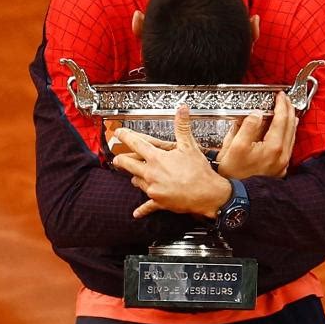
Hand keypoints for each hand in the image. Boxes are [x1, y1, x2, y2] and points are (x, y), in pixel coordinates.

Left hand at [112, 106, 231, 218]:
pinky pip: (147, 206)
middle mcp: (151, 173)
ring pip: (135, 181)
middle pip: (128, 164)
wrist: (207, 194)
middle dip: (120, 160)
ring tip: (134, 174)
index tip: (119, 133)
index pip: (136, 144)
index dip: (125, 136)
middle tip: (117, 157)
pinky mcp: (159, 201)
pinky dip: (141, 209)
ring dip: (134, 177)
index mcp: (157, 158)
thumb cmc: (199, 171)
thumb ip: (182, 127)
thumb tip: (182, 110)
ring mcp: (153, 188)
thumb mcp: (189, 146)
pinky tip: (136, 212)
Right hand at [217, 92, 297, 178]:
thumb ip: (247, 127)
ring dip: (290, 122)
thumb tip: (257, 115)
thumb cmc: (233, 174)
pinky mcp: (280, 169)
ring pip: (292, 137)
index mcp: (273, 147)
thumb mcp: (234, 146)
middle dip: (289, 110)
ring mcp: (282, 164)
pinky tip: (284, 132)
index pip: (282, 120)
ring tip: (288, 112)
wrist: (236, 196)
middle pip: (291, 127)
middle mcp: (282, 155)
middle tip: (285, 100)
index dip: (282, 105)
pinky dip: (288, 134)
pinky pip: (288, 147)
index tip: (280, 96)